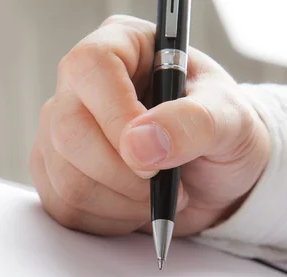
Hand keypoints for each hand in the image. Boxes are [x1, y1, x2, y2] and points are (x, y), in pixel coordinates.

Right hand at [29, 15, 269, 236]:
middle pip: (69, 131)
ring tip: (156, 194)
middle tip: (167, 182)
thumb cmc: (222, 132)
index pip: (92, 67)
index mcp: (123, 47)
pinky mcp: (56, 171)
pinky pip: (65, 207)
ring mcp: (61, 130)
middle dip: (124, 174)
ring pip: (67, 177)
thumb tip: (139, 144)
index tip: (154, 157)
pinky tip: (134, 206)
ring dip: (122, 203)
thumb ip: (194, 122)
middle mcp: (81, 86)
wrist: (215, 175)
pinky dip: (108, 220)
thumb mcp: (230, 118)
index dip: (118, 116)